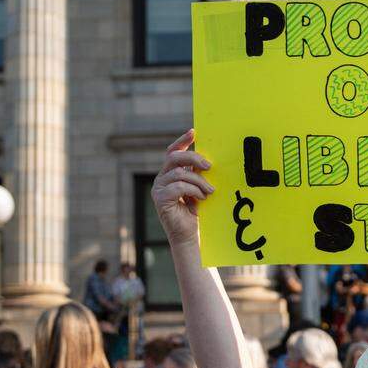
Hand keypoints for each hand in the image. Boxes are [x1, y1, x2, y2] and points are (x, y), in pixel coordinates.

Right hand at [151, 129, 214, 246]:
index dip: (182, 141)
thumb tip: (209, 160)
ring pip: (179, 173)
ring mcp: (158, 189)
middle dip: (193, 158)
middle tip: (209, 166)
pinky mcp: (160, 199)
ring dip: (198, 181)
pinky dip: (193, 190)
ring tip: (209, 192)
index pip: (173, 152)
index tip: (194, 132)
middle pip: (174, 157)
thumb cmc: (197, 213)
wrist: (190, 236)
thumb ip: (199, 174)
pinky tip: (201, 199)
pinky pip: (178, 186)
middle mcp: (162, 179)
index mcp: (171, 174)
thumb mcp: (200, 188)